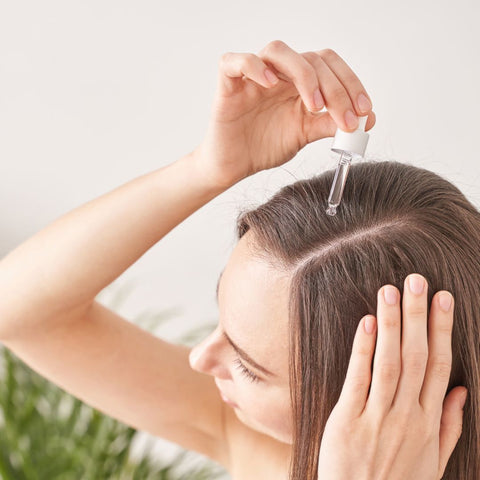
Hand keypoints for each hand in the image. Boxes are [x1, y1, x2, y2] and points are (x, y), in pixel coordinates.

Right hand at [193, 40, 375, 188]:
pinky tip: (271, 85)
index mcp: (298, 83)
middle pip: (311, 59)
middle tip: (345, 118)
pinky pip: (236, 62)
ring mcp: (253, 77)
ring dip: (303, 73)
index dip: (350, 84)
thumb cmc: (265, 146)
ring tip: (313, 105)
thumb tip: (367, 120)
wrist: (235, 166)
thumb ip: (330, 124)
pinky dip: (254, 67)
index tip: (364, 112)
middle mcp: (279, 74)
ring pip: (278, 50)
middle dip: (335, 88)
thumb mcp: (305, 135)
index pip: (329, 66)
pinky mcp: (229, 84)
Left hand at [318, 273, 466, 479]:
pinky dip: (363, 350)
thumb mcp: (433, 462)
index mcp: (429, 422)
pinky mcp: (348, 420)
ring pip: (390, 363)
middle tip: (417, 280)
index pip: (439, 365)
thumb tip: (462, 390)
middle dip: (418, 316)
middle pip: (416, 357)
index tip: (443, 299)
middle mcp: (407, 415)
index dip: (442, 330)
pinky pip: (358, 379)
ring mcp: (377, 417)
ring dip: (392, 325)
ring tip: (391, 291)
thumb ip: (450, 425)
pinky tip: (367, 323)